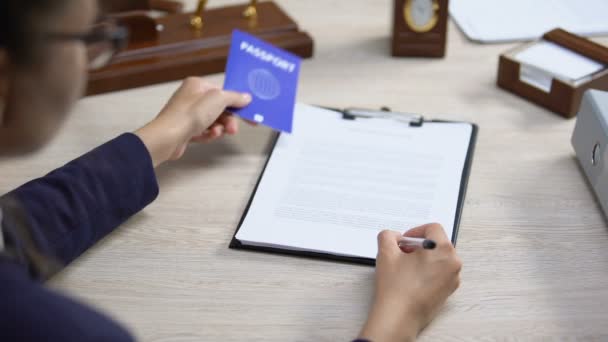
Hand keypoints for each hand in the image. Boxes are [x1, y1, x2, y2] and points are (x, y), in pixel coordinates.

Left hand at [135, 77, 251, 166]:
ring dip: (220, 128)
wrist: (168, 137)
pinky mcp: (186, 130)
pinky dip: (209, 134)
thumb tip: (245, 97)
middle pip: (220, 108)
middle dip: (228, 119)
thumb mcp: (218, 100)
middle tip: (234, 128)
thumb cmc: (187, 115)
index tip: (249, 111)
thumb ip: (234, 97)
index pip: (223, 92)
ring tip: (220, 133)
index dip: (237, 102)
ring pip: (213, 121)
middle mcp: (192, 98)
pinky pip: (204, 131)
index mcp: (198, 85)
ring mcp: (188, 114)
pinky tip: (209, 135)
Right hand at [359, 223, 461, 341]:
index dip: (415, 231)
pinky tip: (411, 279)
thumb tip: (395, 237)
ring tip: (405, 267)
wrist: (398, 317)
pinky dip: (428, 271)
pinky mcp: (448, 291)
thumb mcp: (386, 252)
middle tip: (402, 253)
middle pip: (437, 243)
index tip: (404, 241)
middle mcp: (453, 263)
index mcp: (443, 249)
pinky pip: (440, 272)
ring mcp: (453, 279)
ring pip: (439, 258)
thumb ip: (388, 236)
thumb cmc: (395, 287)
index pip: (433, 228)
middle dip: (419, 245)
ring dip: (423, 258)